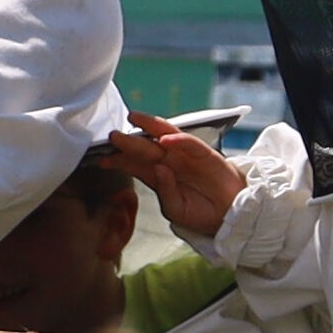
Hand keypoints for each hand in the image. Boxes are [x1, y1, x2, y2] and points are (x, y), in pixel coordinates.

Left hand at [100, 112, 249, 234]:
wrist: (229, 215)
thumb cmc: (200, 212)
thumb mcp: (176, 209)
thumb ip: (166, 191)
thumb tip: (159, 170)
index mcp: (158, 176)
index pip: (135, 165)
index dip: (119, 161)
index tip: (102, 160)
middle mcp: (169, 162)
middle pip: (145, 148)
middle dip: (128, 142)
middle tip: (112, 136)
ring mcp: (185, 156)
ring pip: (164, 136)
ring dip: (149, 127)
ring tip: (134, 118)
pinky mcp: (203, 154)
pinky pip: (189, 144)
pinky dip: (178, 139)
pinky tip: (164, 139)